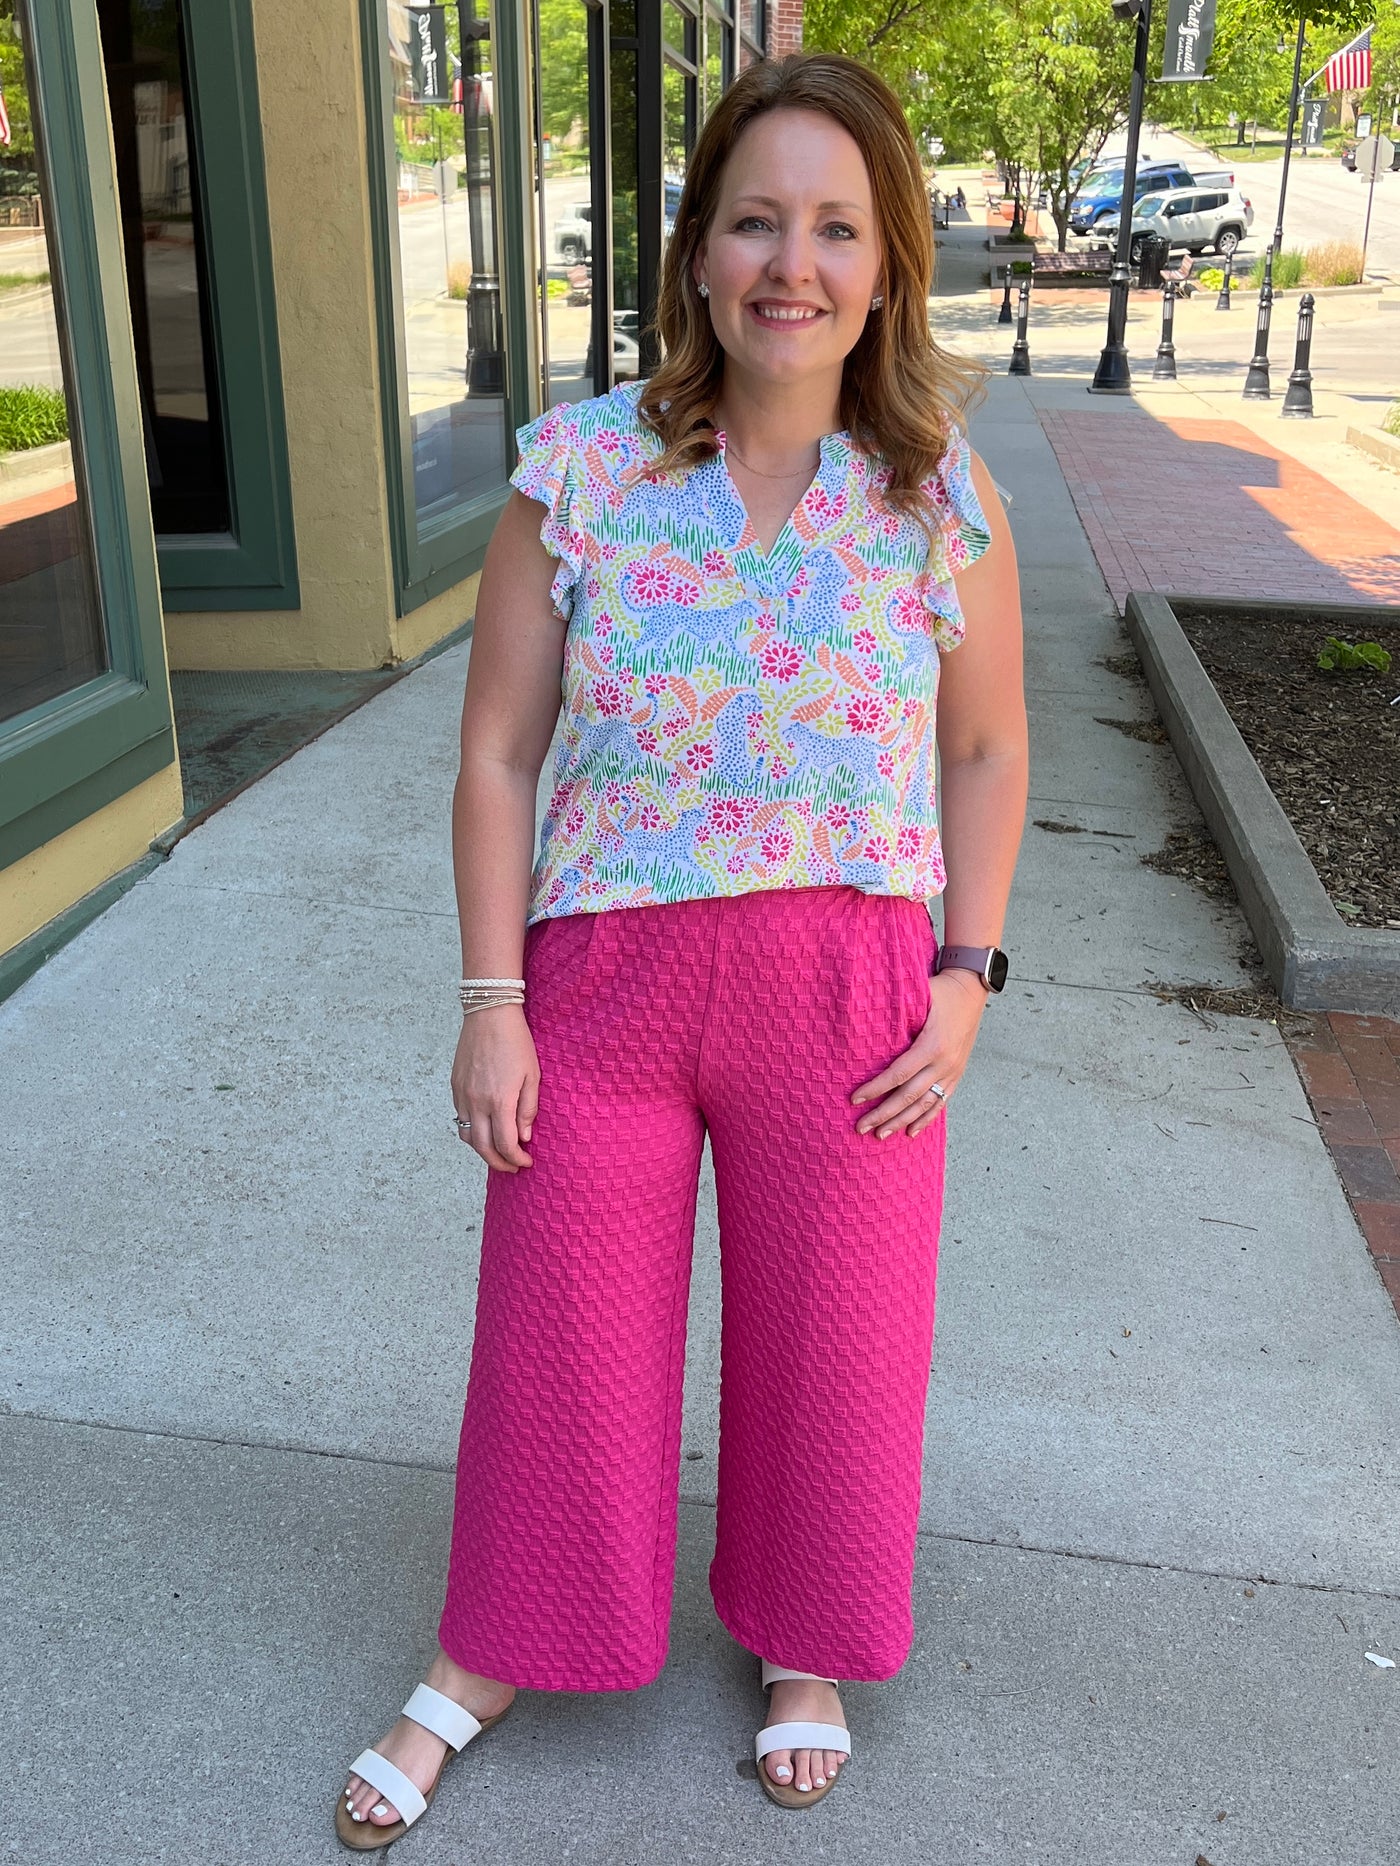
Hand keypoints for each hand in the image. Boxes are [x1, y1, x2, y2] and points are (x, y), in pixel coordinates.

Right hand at [451, 1005, 539, 1172]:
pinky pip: (460, 1118)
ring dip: (482, 1150)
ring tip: (498, 1152)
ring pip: (467, 1136)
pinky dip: (472, 1131)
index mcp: (499, 1100)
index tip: (526, 1162)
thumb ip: (528, 1109)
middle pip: (483, 1147)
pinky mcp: (455, 1086)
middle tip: (512, 1167)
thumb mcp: (533, 1075)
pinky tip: (485, 1129)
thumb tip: (524, 1137)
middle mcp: (477, 1102)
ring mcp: (462, 1095)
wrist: (489, 1014)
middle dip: (498, 1163)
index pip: (505, 1144)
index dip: (516, 1159)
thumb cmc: (516, 1042)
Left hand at [850, 968, 987, 1140]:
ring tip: (880, 1135)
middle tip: (861, 1127)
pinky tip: (911, 1132)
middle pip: (909, 1096)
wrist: (972, 990)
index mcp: (931, 1045)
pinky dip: (926, 1119)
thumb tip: (861, 1020)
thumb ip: (895, 1012)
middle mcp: (944, 1062)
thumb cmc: (939, 991)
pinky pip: (941, 1101)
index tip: (855, 1099)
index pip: (898, 1074)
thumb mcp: (917, 997)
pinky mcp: (957, 1074)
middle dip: (883, 1114)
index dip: (875, 1089)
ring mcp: (952, 1071)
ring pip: (924, 1104)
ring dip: (901, 1122)